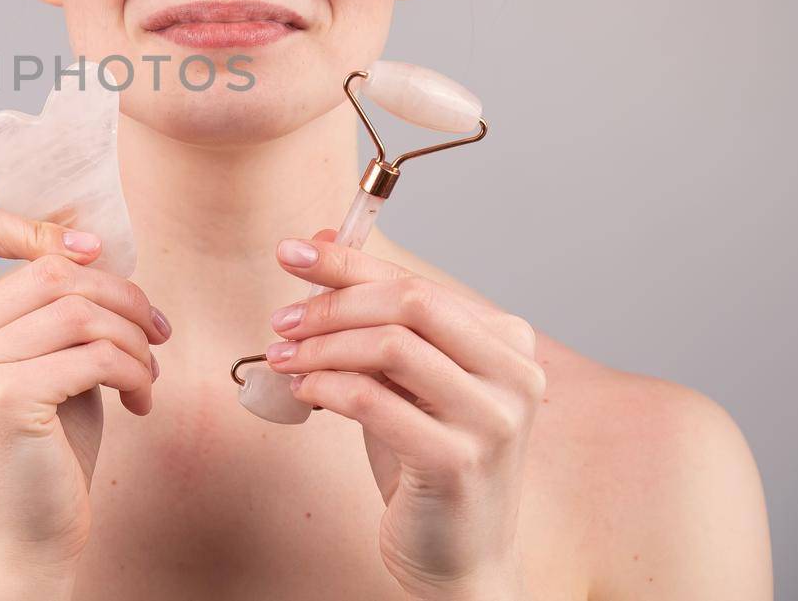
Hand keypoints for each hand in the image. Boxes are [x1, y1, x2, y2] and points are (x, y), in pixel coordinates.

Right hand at [0, 198, 170, 570]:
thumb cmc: (37, 455)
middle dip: (119, 293)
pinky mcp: (3, 400)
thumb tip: (93, 244)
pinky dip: (133, 371)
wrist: (23, 545)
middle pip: (48, 270)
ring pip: (77, 310)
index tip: (93, 256)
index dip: (38, 227)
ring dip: (132, 337)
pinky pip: (94, 355)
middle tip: (154, 327)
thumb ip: (47, 308)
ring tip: (146, 370)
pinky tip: (139, 398)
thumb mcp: (34, 364)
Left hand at [267, 229, 542, 599]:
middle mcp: (515, 374)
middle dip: (333, 303)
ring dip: (322, 346)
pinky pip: (375, 401)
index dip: (348, 262)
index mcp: (507, 341)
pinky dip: (327, 386)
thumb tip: (323, 241)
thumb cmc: (425, 460)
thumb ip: (373, 315)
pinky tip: (303, 390)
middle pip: (410, 303)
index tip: (290, 252)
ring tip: (283, 356)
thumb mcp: (400, 378)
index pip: (417, 282)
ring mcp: (493, 420)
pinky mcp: (458, 462)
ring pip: (390, 346)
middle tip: (282, 318)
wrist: (458, 556)